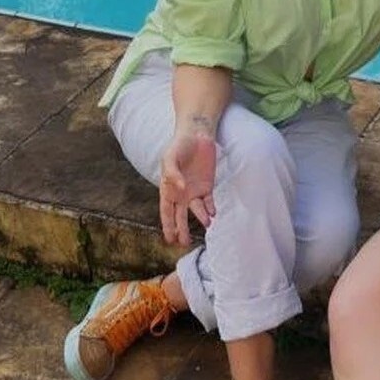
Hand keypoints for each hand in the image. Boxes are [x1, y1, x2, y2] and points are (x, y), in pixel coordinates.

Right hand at [159, 132, 216, 246]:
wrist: (197, 135)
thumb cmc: (179, 145)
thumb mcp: (170, 157)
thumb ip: (172, 173)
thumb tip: (180, 189)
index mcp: (168, 188)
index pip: (166, 211)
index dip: (167, 225)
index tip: (169, 238)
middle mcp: (181, 193)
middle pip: (180, 216)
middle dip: (182, 230)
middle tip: (183, 243)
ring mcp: (194, 191)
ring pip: (197, 210)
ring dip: (201, 217)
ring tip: (206, 224)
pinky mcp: (207, 186)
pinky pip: (209, 201)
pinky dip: (210, 208)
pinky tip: (212, 213)